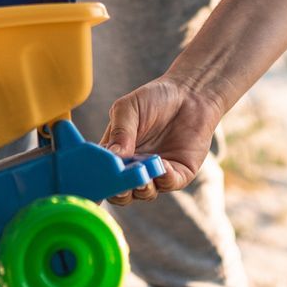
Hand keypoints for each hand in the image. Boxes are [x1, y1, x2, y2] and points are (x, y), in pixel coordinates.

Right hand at [99, 76, 225, 203]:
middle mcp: (134, 168)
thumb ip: (119, 131)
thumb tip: (112, 156)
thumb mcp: (128, 109)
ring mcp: (156, 173)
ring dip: (142, 188)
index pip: (102, 176)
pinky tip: (163, 165)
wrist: (190, 93)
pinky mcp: (179, 174)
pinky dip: (164, 179)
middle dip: (119, 193)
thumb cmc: (154, 98)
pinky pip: (169, 183)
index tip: (96, 184)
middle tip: (121, 185)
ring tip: (142, 175)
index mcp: (115, 154)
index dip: (97, 184)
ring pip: (144, 193)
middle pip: (121, 193)